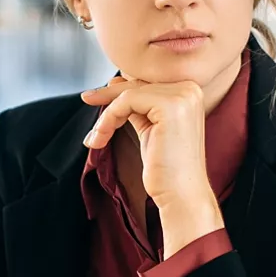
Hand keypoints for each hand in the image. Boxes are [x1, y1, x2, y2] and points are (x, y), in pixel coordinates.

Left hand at [82, 77, 223, 256]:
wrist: (181, 195)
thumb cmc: (166, 169)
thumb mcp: (150, 128)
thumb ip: (138, 105)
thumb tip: (116, 82)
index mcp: (189, 91)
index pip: (145, 82)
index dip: (117, 91)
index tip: (94, 96)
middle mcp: (189, 88)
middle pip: (136, 84)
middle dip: (107, 96)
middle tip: (86, 99)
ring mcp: (182, 95)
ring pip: (128, 93)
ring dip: (107, 115)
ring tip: (97, 137)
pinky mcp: (170, 105)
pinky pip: (126, 101)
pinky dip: (109, 118)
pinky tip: (101, 137)